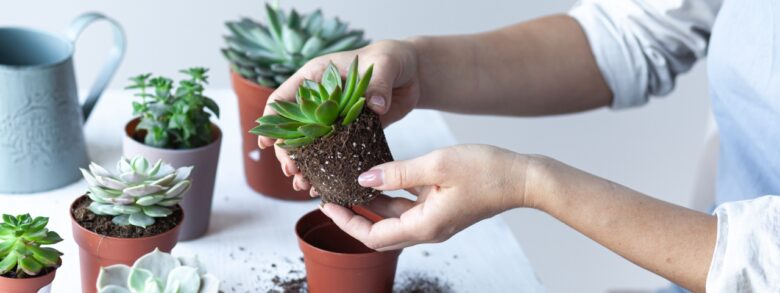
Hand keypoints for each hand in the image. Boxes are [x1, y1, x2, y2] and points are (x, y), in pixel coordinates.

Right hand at [257, 40, 421, 192]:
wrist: (412, 73)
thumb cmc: (391, 59)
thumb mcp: (384, 65)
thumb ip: (378, 84)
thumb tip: (375, 105)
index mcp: (316, 78)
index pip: (284, 99)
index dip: (272, 121)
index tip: (267, 143)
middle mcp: (320, 100)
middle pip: (292, 129)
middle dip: (288, 152)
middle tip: (292, 172)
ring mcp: (333, 119)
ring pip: (310, 146)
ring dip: (304, 166)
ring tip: (302, 186)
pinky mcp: (350, 133)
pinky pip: (334, 154)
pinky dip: (327, 170)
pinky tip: (322, 186)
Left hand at [320, 144, 537, 250]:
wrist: (522, 178)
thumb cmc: (486, 171)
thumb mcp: (437, 164)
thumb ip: (398, 173)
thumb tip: (364, 178)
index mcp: (424, 226)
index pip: (373, 236)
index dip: (347, 223)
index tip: (327, 205)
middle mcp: (427, 229)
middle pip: (379, 233)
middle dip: (352, 218)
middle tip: (330, 197)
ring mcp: (434, 219)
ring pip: (392, 219)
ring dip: (369, 206)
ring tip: (347, 184)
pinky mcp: (440, 208)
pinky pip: (407, 207)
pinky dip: (389, 196)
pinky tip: (378, 177)